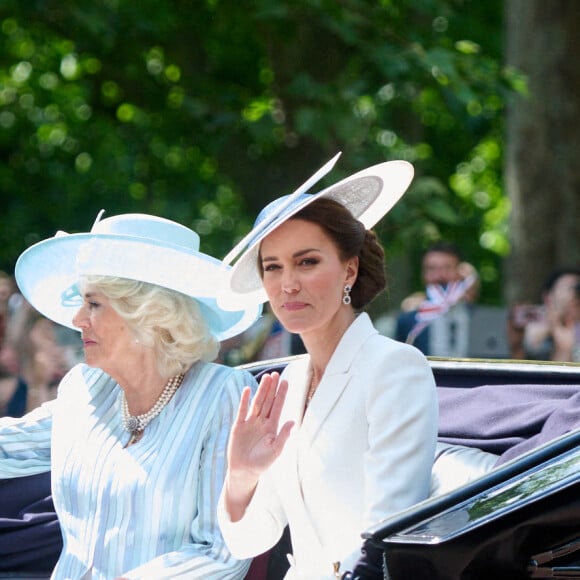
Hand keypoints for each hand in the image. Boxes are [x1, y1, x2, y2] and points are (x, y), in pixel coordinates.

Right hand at [224, 372, 293, 519]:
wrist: (244, 472)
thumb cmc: (262, 463)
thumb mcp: (275, 451)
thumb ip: (283, 436)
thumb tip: (292, 422)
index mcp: (272, 426)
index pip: (278, 406)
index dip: (281, 394)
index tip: (285, 382)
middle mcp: (262, 421)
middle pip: (268, 401)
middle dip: (271, 388)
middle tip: (275, 374)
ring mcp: (250, 422)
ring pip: (257, 402)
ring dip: (261, 390)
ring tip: (265, 377)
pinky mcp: (238, 426)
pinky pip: (241, 410)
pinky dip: (244, 400)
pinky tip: (247, 389)